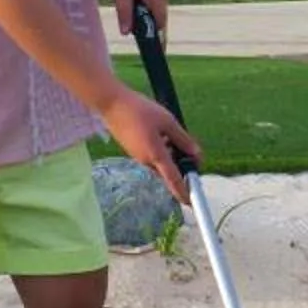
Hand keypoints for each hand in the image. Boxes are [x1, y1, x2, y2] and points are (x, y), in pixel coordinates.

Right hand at [103, 85, 196, 201]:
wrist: (112, 104)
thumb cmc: (140, 110)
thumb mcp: (168, 122)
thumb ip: (183, 140)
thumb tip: (195, 154)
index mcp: (156, 155)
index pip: (173, 179)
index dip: (183, 191)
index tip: (191, 203)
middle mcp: (146, 160)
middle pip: (169, 170)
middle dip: (181, 164)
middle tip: (192, 151)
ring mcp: (138, 156)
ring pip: (160, 162)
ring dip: (171, 156)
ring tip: (175, 136)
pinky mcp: (133, 150)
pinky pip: (152, 156)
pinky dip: (162, 150)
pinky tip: (163, 134)